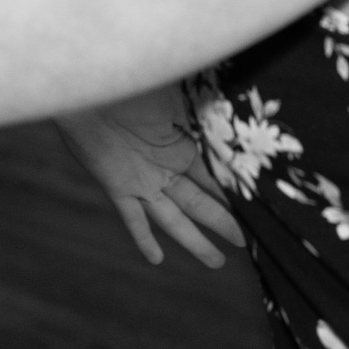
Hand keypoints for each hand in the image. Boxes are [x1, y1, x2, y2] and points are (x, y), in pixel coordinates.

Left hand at [56, 89, 246, 268]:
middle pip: (199, 204)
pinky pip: (132, 219)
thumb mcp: (176, 100)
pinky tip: (156, 259)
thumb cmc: (134, 85)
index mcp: (182, 146)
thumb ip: (202, 115)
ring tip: (215, 263)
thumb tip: (231, 118)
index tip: (255, 212)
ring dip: (194, 242)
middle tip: (244, 243)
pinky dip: (144, 239)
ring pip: (173, 219)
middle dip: (221, 223)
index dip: (232, 197)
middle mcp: (164, 169)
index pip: (213, 179)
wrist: (93, 86)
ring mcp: (142, 181)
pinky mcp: (117, 188)